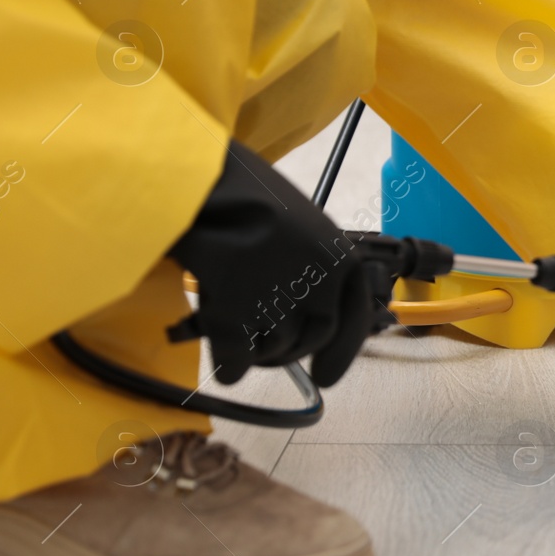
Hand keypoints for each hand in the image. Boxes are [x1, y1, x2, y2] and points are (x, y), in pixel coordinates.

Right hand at [168, 142, 390, 386]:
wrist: (199, 178)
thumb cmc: (242, 192)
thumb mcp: (298, 224)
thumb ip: (311, 265)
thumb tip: (310, 309)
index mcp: (339, 258)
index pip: (355, 320)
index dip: (341, 354)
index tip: (326, 377)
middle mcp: (318, 284)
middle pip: (313, 340)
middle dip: (290, 351)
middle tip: (264, 349)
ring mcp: (278, 302)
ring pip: (276, 352)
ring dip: (258, 352)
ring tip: (236, 332)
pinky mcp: (236, 318)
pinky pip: (237, 362)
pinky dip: (229, 365)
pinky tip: (222, 358)